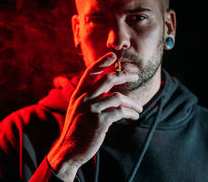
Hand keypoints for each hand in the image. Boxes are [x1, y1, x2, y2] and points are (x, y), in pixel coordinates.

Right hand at [47, 52, 142, 180]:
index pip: (90, 73)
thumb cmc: (77, 131)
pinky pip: (119, 112)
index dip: (102, 62)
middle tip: (135, 77)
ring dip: (131, 102)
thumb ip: (91, 100)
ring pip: (117, 97)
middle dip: (124, 76)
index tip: (113, 56)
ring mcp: (91, 110)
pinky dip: (129, 114)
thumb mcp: (79, 111)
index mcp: (78, 95)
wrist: (69, 151)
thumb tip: (110, 94)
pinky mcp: (99, 122)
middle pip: (107, 80)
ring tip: (139, 109)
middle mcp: (84, 99)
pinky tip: (134, 117)